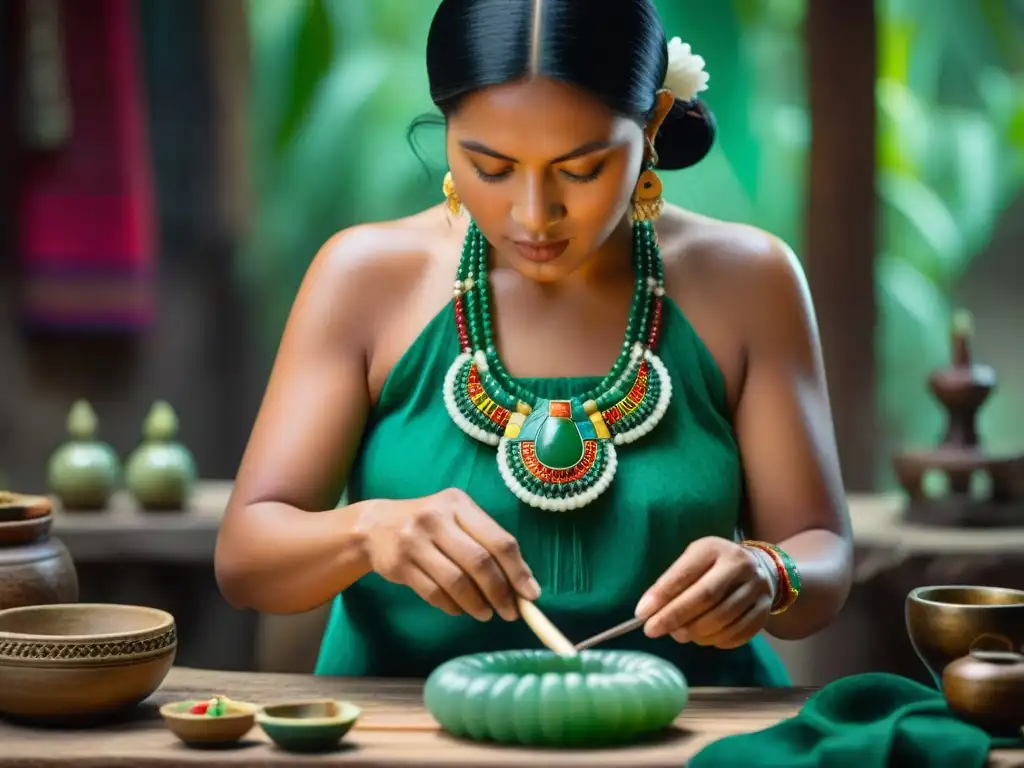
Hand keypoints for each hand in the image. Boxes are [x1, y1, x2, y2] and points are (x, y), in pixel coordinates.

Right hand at [356, 488, 540, 621]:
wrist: (376, 526)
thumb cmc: (430, 524)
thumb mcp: (458, 519)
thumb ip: (488, 544)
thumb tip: (523, 585)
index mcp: (459, 504)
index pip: (498, 540)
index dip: (518, 570)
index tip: (531, 594)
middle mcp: (436, 518)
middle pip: (479, 562)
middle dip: (500, 592)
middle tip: (511, 612)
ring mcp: (414, 540)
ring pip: (456, 581)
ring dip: (476, 604)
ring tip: (485, 614)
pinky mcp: (399, 564)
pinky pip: (434, 592)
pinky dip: (452, 606)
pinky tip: (460, 609)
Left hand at [635, 537, 773, 648]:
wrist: (760, 568)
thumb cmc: (714, 566)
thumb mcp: (693, 561)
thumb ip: (672, 582)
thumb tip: (647, 611)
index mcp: (714, 548)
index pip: (685, 573)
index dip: (662, 595)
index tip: (641, 614)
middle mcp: (740, 565)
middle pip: (705, 597)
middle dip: (675, 617)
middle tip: (653, 630)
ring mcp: (757, 588)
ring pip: (723, 618)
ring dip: (695, 633)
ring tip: (678, 635)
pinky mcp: (765, 610)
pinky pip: (739, 633)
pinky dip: (717, 641)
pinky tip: (703, 639)